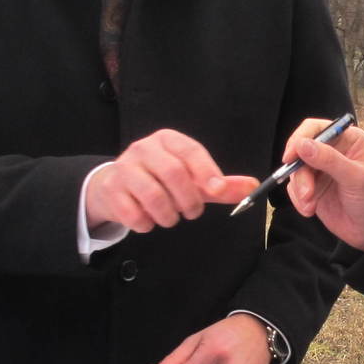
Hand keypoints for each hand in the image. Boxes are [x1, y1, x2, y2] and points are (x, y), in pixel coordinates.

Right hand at [85, 129, 257, 232]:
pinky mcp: (111, 189)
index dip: (206, 171)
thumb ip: (220, 184)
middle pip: (173, 173)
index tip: (216, 191)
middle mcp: (144, 148)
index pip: (190, 151)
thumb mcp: (191, 179)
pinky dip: (146, 223)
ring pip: (153, 195)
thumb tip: (252, 186)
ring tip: (170, 218)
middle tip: (193, 212)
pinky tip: (149, 221)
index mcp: (168, 140)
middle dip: (188, 200)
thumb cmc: (160, 180)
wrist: (114, 185)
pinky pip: (133, 213)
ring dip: (168, 215)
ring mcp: (124, 167)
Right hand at [281, 117, 363, 251]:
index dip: (299, 139)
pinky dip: (298, 200)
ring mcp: (320, 170)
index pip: (316, 129)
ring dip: (300, 189)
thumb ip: (329, 160)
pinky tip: (310, 210)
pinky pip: (294, 188)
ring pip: (296, 171)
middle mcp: (332, 151)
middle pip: (301, 151)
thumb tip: (302, 145)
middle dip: (300, 174)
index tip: (290, 157)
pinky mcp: (313, 187)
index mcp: (347, 139)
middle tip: (307, 193)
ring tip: (310, 206)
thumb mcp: (356, 178)